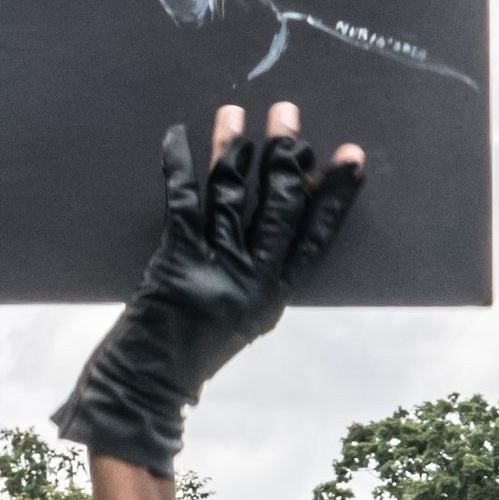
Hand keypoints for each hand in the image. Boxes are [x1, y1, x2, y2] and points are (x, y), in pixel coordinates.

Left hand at [53, 103, 363, 475]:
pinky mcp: (177, 263)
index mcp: (273, 296)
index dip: (335, 195)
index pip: (315, 236)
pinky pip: (183, 203)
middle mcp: (252, 282)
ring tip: (236, 111)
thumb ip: (259, 273)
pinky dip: (178, 166)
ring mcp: (216, 272)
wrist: (145, 388)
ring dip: (234, 149)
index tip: (352, 156)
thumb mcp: (241, 317)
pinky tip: (177, 135)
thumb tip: (276, 210)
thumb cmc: (189, 353)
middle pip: (279, 207)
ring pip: (233, 198)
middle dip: (286, 155)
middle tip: (289, 112)